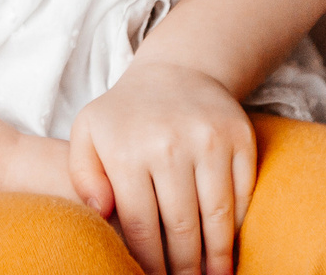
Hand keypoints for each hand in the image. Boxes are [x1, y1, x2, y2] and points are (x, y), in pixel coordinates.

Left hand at [67, 61, 256, 274]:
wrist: (177, 70)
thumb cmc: (127, 115)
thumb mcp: (88, 133)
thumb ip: (83, 175)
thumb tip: (100, 213)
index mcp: (127, 150)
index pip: (140, 226)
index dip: (148, 263)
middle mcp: (169, 145)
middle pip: (181, 229)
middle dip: (183, 269)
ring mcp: (209, 141)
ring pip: (217, 218)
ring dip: (215, 257)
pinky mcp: (240, 139)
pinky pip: (242, 196)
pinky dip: (237, 226)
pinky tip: (227, 245)